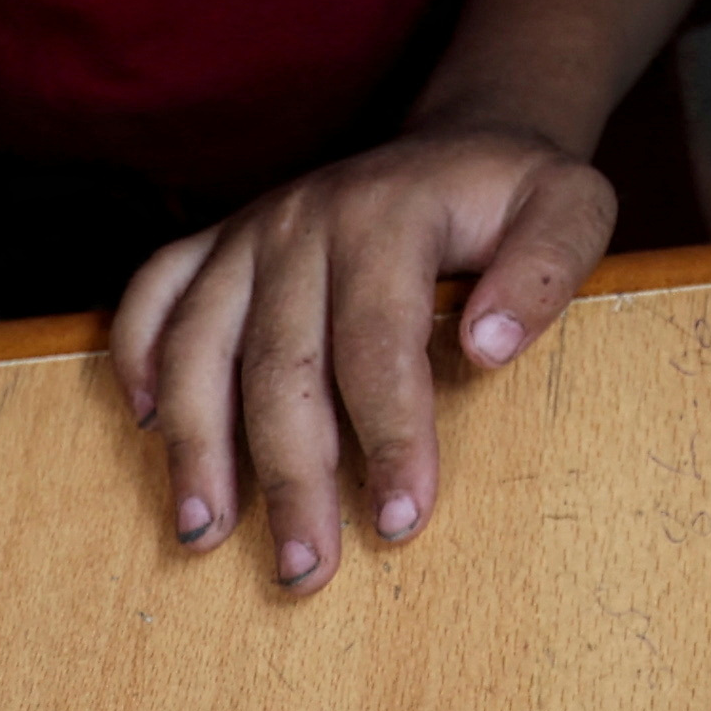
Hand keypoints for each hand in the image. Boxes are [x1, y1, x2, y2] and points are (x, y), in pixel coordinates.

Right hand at [110, 123, 618, 588]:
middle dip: (290, 476)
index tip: (403, 521)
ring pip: (196, 341)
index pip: (377, 342)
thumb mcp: (575, 207)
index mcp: (388, 213)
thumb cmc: (517, 193)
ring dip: (195, 444)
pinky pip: (151, 293)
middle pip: (279, 362)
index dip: (389, 436)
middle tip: (304, 570)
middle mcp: (304, 218)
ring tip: (204, 534)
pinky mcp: (217, 240)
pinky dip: (135, 358)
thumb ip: (548, 270)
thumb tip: (488, 349)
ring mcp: (250, 229)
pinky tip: (147, 430)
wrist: (465, 140)